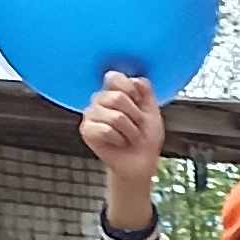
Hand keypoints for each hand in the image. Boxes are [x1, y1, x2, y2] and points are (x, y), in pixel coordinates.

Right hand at [82, 75, 164, 231]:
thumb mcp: (152, 111)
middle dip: (135, 116)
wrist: (142, 162)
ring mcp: (91, 115)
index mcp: (114, 91)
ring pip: (114, 116)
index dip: (130, 89)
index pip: (114, 77)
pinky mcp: (87, 131)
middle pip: (116, 97)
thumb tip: (136, 79)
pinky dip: (118, 139)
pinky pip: (105, 130)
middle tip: (137, 126)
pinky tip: (119, 143)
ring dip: (130, 130)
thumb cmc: (146, 137)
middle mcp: (100, 100)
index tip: (139, 102)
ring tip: (130, 137)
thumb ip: (146, 92)